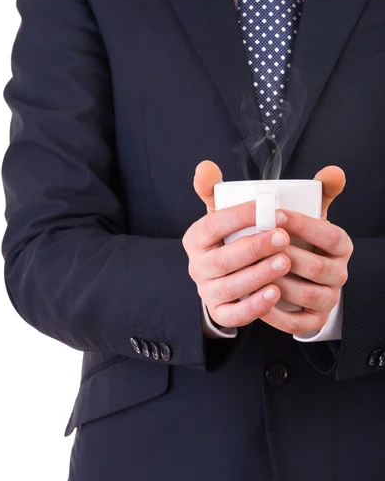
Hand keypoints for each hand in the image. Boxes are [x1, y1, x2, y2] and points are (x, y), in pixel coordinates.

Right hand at [182, 161, 290, 328]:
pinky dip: (254, 306)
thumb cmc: (234, 238)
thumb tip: (205, 165)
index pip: (213, 224)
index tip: (270, 208)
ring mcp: (207, 291)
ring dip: (258, 274)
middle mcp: (197, 266)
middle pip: (222, 259)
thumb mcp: (228, 214)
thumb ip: (223, 189)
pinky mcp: (220, 312)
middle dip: (254, 247)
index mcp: (196, 237)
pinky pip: (234, 314)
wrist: (229, 276)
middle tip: (283, 237)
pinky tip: (275, 294)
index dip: (240, 216)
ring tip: (284, 262)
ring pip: (230, 286)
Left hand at [260, 166, 353, 334]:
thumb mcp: (301, 214)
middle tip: (259, 243)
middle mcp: (338, 273)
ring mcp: (327, 299)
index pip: (330, 235)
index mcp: (339, 246)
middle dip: (288, 255)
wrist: (292, 276)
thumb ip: (311, 191)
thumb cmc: (291, 238)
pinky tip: (255, 299)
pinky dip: (276, 314)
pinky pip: (297, 323)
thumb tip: (333, 171)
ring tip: (254, 270)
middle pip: (318, 267)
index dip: (305, 225)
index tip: (275, 214)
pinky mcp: (312, 321)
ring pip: (307, 295)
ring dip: (281, 283)